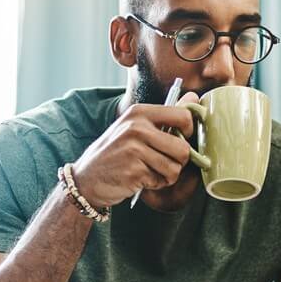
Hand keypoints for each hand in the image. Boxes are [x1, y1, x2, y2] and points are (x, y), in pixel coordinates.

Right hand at [71, 92, 199, 207]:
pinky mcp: (133, 171)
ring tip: (150, 171)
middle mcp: (136, 128)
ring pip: (175, 168)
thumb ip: (165, 115)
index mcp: (139, 112)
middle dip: (179, 162)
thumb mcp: (135, 127)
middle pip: (183, 149)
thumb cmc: (116, 152)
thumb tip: (194, 97)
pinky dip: (155, 184)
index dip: (189, 132)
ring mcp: (134, 150)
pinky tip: (140, 179)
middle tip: (164, 163)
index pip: (183, 116)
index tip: (181, 140)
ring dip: (167, 176)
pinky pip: (161, 181)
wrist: (86, 178)